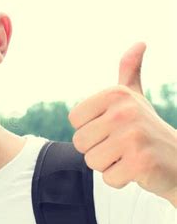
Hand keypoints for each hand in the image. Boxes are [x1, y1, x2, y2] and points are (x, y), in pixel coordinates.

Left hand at [68, 42, 176, 205]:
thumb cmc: (147, 129)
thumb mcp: (136, 98)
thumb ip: (130, 72)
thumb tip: (139, 43)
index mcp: (115, 94)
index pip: (75, 120)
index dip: (90, 130)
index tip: (112, 128)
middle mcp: (124, 111)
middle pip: (80, 142)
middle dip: (98, 150)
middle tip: (122, 146)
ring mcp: (133, 137)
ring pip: (92, 161)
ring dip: (108, 165)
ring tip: (129, 156)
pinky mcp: (140, 163)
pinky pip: (108, 178)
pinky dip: (121, 179)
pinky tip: (137, 170)